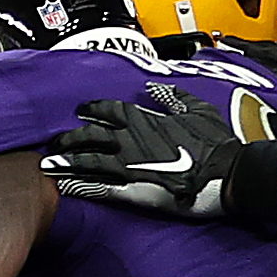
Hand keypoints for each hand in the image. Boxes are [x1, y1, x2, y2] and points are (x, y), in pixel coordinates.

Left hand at [41, 86, 276, 219]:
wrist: (228, 173)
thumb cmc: (217, 143)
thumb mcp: (198, 110)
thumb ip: (173, 97)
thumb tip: (154, 87)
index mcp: (147, 120)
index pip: (111, 110)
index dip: (94, 109)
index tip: (82, 109)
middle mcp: (131, 140)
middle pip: (90, 135)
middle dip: (70, 137)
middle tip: (55, 142)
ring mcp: (128, 165)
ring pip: (87, 160)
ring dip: (65, 162)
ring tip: (48, 165)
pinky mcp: (129, 190)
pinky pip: (97, 187)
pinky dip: (79, 186)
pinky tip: (63, 187)